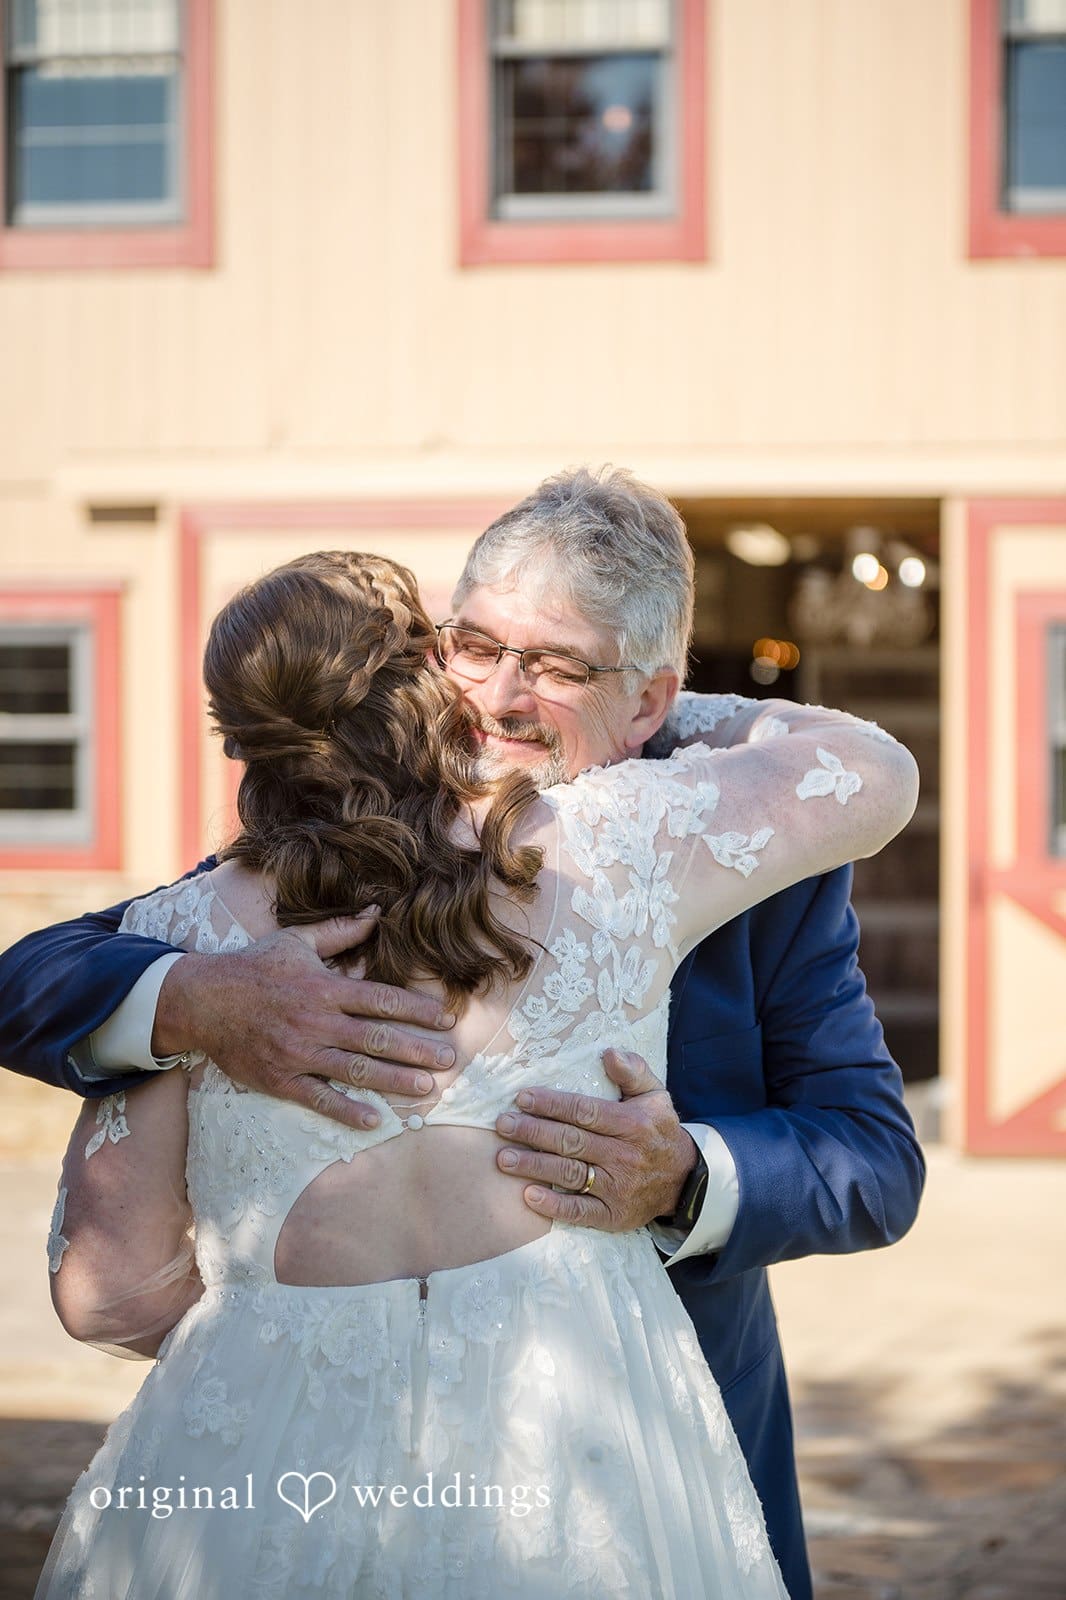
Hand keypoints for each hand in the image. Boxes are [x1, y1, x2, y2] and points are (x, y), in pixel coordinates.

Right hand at [153, 910, 455, 1128]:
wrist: (201, 1000)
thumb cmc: (254, 967)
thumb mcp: (297, 940)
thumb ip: (340, 931)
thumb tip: (377, 913)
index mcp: (324, 987)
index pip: (381, 999)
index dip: (417, 1010)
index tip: (446, 1019)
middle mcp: (317, 1021)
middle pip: (376, 1038)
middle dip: (416, 1050)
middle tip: (449, 1060)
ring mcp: (299, 1052)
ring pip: (355, 1070)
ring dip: (393, 1081)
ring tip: (426, 1089)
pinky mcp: (280, 1078)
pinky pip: (318, 1098)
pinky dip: (346, 1111)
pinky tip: (374, 1120)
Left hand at [494, 1048, 697, 1230]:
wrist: (684, 1180)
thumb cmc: (657, 1130)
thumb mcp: (655, 1094)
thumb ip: (633, 1070)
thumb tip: (609, 1052)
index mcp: (632, 1124)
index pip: (585, 1112)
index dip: (552, 1105)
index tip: (523, 1098)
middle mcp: (624, 1156)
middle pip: (571, 1142)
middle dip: (533, 1132)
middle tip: (503, 1124)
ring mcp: (618, 1187)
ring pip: (570, 1174)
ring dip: (534, 1166)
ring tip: (504, 1158)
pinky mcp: (613, 1215)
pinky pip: (581, 1211)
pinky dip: (554, 1205)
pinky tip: (529, 1196)